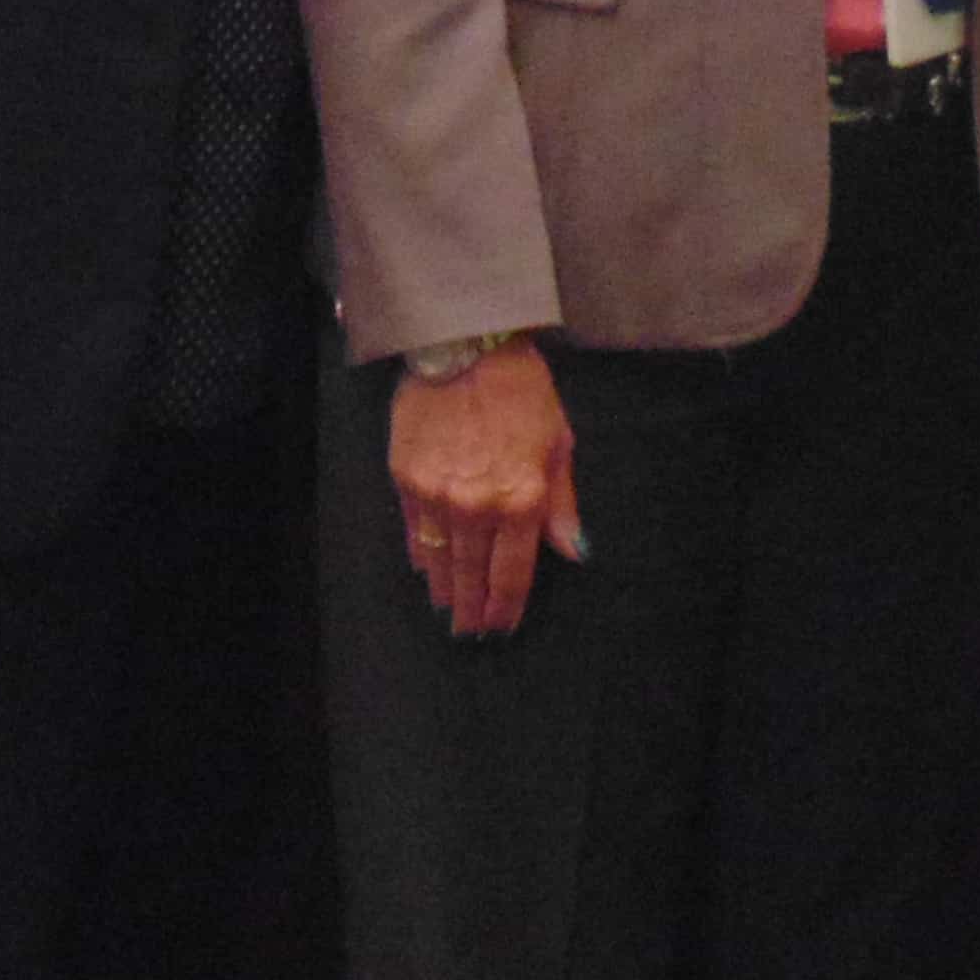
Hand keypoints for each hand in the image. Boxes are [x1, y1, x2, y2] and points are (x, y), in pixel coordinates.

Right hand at [389, 343, 580, 639]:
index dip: (507, 606)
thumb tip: (573, 550)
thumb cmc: (520, 390)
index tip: (503, 626)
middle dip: (474, 609)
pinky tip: (426, 571)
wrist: (466, 347)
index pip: (512, 572)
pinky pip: (413, 532)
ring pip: (441, 561)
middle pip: (473, 575)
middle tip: (471, 632)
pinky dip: (421, 556)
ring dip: (446, 591)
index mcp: (521, 499)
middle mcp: (477, 506)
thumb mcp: (558, 442)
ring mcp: (438, 496)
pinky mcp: (406, 480)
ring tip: (450, 610)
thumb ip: (562, 504)